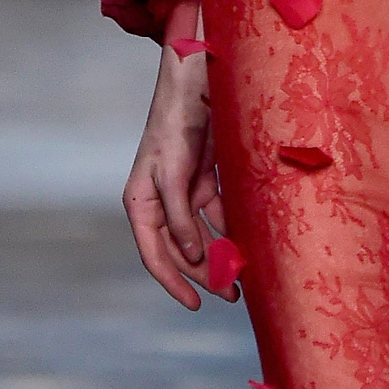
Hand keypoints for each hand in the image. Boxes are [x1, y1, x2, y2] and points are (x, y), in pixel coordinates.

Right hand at [124, 37, 235, 308]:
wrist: (197, 84)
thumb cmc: (176, 125)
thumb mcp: (175, 175)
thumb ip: (180, 217)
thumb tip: (189, 256)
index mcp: (141, 203)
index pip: (154, 253)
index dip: (174, 282)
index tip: (196, 305)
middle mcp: (160, 202)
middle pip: (180, 251)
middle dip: (204, 274)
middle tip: (232, 295)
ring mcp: (183, 192)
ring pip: (200, 236)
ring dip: (219, 256)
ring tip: (243, 279)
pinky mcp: (203, 181)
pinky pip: (217, 215)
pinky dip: (229, 230)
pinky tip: (247, 244)